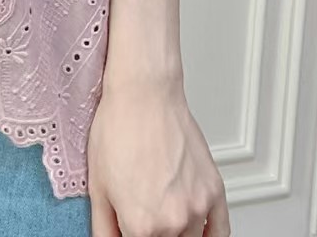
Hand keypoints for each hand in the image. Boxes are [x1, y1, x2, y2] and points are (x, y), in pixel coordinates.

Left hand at [87, 74, 229, 236]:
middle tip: (142, 212)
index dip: (129, 233)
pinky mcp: (215, 192)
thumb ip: (104, 227)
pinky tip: (195, 232)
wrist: (143, 94)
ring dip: (176, 232)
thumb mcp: (97, 184)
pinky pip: (220, 232)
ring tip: (161, 210)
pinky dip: (208, 236)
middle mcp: (174, 221)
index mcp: (141, 225)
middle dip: (151, 233)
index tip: (127, 225)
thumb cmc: (118, 128)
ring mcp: (199, 208)